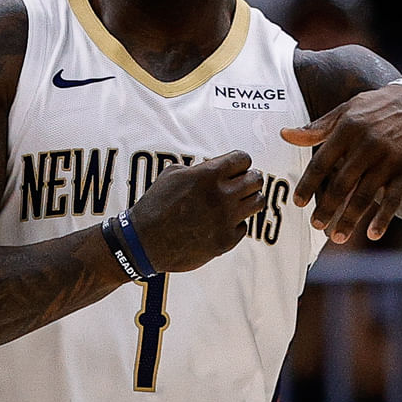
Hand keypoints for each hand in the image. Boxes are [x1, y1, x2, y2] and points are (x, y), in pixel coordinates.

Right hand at [126, 151, 265, 273]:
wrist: (143, 242)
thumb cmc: (155, 206)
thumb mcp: (172, 175)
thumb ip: (200, 169)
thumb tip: (218, 168)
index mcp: (208, 175)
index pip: (243, 159)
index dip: (240, 162)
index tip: (236, 168)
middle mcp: (221, 196)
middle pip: (256, 179)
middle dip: (249, 179)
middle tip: (242, 183)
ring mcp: (225, 219)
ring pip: (257, 202)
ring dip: (249, 199)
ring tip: (237, 202)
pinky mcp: (226, 241)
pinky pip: (243, 226)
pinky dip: (235, 224)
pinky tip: (220, 223)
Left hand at [282, 85, 401, 243]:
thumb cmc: (378, 108)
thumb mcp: (347, 111)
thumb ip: (317, 128)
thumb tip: (284, 135)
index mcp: (348, 128)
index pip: (322, 161)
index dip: (309, 184)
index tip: (298, 203)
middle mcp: (368, 143)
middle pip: (342, 182)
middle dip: (327, 207)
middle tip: (316, 225)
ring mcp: (389, 157)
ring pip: (365, 194)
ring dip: (350, 219)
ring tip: (337, 237)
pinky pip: (393, 197)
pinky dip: (383, 217)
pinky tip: (372, 234)